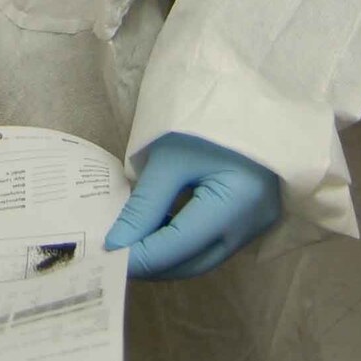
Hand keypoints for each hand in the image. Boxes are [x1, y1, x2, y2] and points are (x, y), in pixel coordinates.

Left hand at [103, 134, 280, 280]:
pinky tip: (157, 230)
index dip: (140, 257)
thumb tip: (117, 244)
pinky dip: (183, 244)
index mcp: (235, 204)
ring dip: (167, 257)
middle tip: (113, 256)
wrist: (245, 96)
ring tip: (131, 243)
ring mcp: (256, 225)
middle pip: (192, 263)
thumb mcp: (171, 157)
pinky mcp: (252, 219)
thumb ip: (144, 205)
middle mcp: (251, 225)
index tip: (104, 257)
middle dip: (152, 264)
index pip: (178, 248)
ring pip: (203, 259)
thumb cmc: (207, 118)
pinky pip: (213, 245)